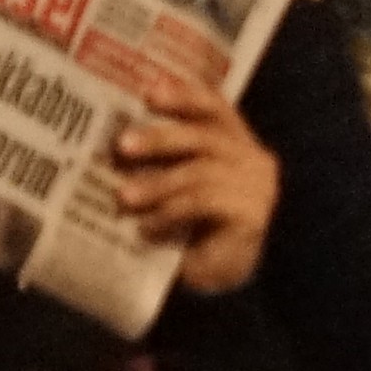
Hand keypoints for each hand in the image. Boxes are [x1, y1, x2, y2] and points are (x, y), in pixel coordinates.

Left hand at [112, 67, 280, 298]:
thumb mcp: (173, 184)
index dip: (184, 96)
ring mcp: (257, 188)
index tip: (148, 92)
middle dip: (161, 137)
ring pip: (202, 171)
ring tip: (123, 197)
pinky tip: (147, 228)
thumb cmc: (186, 227)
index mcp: (234, 144)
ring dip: (158, 183)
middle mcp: (253, 159)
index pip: (215, 107)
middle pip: (207, 136)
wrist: (214, 278)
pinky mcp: (252, 216)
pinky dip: (170, 212)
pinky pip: (206, 202)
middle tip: (121, 145)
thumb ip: (161, 160)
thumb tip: (113, 139)